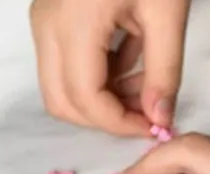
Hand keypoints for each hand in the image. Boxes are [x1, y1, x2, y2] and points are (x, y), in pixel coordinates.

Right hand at [29, 0, 189, 135]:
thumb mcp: (167, 10)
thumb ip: (165, 70)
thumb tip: (159, 119)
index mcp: (75, 23)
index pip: (86, 99)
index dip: (119, 124)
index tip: (153, 126)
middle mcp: (47, 25)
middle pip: (61, 102)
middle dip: (103, 118)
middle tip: (145, 112)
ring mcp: (42, 20)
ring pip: (57, 87)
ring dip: (98, 99)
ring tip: (142, 83)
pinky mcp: (47, 15)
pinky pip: (62, 64)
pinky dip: (93, 75)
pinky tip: (129, 60)